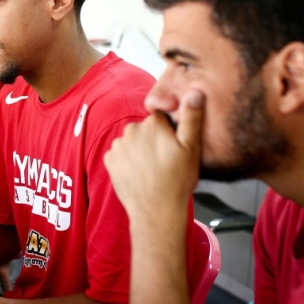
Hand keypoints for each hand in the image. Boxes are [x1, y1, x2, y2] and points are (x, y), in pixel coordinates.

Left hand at [104, 90, 204, 224]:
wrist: (156, 211)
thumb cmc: (177, 181)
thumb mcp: (192, 148)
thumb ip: (192, 117)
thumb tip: (194, 93)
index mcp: (152, 124)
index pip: (160, 117)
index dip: (168, 131)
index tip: (173, 146)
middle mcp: (131, 130)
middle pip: (144, 129)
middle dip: (152, 140)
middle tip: (164, 160)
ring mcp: (118, 145)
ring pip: (132, 142)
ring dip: (139, 151)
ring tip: (152, 169)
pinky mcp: (109, 160)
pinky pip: (120, 155)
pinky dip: (127, 161)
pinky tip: (139, 173)